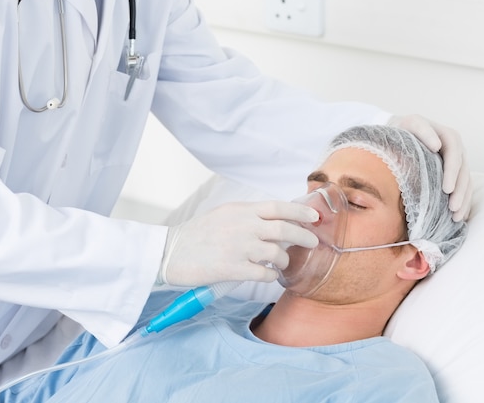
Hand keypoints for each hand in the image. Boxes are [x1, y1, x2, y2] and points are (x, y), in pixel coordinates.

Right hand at [158, 201, 319, 286]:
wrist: (169, 252)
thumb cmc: (196, 234)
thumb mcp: (223, 214)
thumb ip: (248, 216)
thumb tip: (275, 220)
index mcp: (240, 210)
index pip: (278, 207)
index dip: (300, 211)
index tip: (314, 217)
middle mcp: (243, 226)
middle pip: (284, 229)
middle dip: (303, 236)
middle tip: (312, 242)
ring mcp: (239, 247)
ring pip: (277, 254)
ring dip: (284, 260)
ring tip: (281, 264)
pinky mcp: (233, 269)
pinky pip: (264, 274)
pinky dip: (271, 276)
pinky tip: (268, 275)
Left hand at [387, 114, 470, 220]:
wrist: (402, 132)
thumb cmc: (405, 129)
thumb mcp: (411, 124)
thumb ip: (422, 130)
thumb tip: (437, 145)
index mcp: (448, 136)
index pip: (455, 154)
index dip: (452, 172)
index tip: (447, 189)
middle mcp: (457, 150)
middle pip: (463, 172)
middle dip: (460, 191)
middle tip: (453, 208)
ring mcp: (457, 162)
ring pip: (466, 182)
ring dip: (464, 200)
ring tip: (456, 217)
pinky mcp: (454, 174)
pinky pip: (463, 189)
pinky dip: (463, 203)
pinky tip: (459, 217)